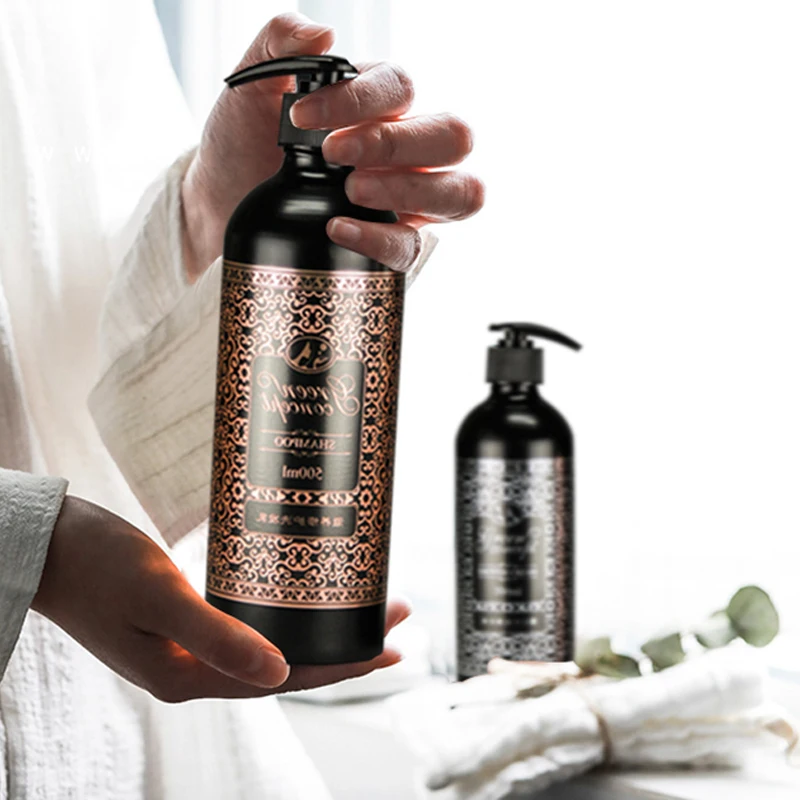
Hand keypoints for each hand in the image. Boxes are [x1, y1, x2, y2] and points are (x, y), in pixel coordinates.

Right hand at [32, 496, 408, 702]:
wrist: (48, 545)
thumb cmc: (95, 565)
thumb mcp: (159, 595)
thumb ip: (218, 636)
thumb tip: (282, 673)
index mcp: (187, 677)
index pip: (284, 679)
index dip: (342, 667)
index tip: (390, 648)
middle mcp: (192, 668)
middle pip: (285, 662)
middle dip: (341, 644)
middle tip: (392, 617)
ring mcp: (187, 645)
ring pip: (269, 642)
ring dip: (315, 627)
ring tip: (357, 610)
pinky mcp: (182, 618)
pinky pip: (245, 622)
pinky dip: (281, 613)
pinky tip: (298, 598)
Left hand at [182, 12, 483, 280]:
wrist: (225, 198)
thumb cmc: (245, 139)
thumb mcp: (251, 85)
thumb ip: (280, 42)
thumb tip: (324, 33)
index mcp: (381, 102)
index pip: (401, 88)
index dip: (361, 100)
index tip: (302, 116)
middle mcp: (409, 148)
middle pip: (453, 136)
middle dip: (397, 144)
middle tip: (336, 155)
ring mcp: (410, 198)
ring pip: (461, 192)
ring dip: (412, 189)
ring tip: (351, 192)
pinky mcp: (394, 242)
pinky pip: (415, 247)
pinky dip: (385, 240)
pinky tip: (340, 230)